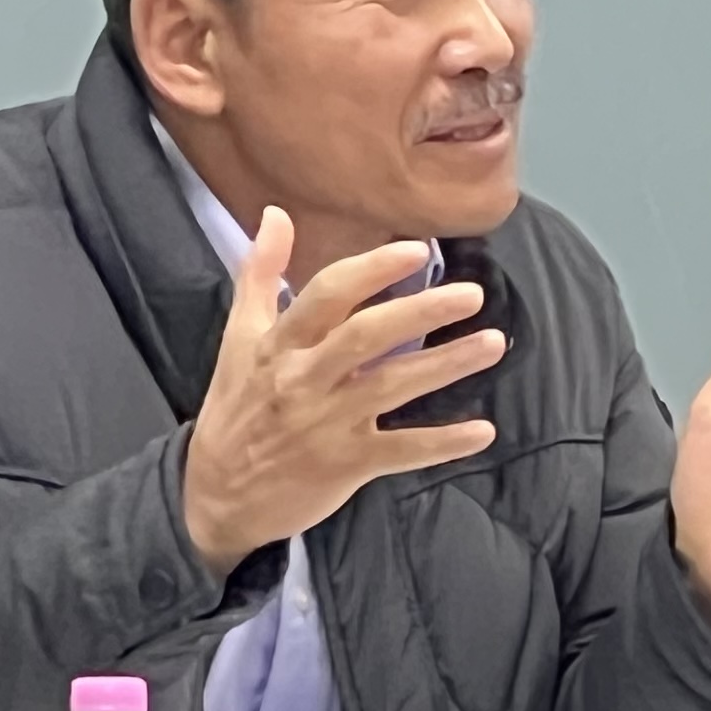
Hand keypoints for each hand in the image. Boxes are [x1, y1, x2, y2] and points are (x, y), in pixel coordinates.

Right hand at [182, 207, 506, 573]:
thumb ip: (260, 273)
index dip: (372, 271)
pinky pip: (402, 451)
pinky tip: (483, 431)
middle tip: (471, 295)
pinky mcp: (346, 465)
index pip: (326, 296)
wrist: (217, 496)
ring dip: (446, 365)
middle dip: (421, 312)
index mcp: (280, 345)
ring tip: (492, 344)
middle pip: (366, 337)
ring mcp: (327, 424)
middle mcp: (304, 379)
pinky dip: (443, 443)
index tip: (417, 251)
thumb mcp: (238, 338)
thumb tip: (275, 214)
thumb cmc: (235, 409)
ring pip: (392, 386)